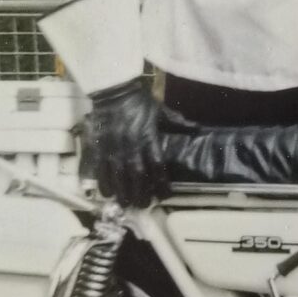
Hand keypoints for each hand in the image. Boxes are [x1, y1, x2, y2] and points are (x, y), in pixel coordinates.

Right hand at [84, 80, 168, 207]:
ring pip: (117, 176)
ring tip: (124, 204)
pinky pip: (99, 168)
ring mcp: (113, 147)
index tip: (164, 196)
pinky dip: (102, 182)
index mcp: (149, 138)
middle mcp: (131, 146)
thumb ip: (177, 123)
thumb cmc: (139, 101)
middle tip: (142, 206)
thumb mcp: (160, 110)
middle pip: (137, 176)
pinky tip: (105, 192)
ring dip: (121, 192)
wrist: (114, 90)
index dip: (161, 183)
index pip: (157, 166)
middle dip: (140, 194)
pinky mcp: (99, 146)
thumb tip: (198, 129)